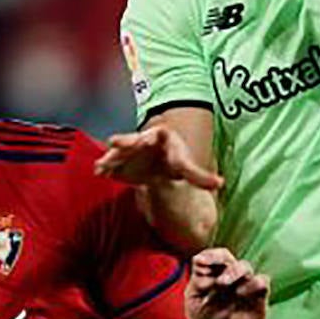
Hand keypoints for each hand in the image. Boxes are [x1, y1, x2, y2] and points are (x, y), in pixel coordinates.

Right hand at [94, 127, 223, 190]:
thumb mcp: (187, 168)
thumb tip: (220, 183)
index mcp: (159, 136)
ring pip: (117, 152)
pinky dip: (105, 169)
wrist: (158, 165)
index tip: (144, 139)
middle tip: (115, 142)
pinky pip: (110, 164)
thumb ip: (201, 177)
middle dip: (124, 142)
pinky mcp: (118, 162)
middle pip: (131, 139)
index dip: (148, 136)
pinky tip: (99, 174)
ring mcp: (127, 150)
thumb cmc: (174, 161)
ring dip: (110, 158)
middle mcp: (140, 139)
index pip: (153, 134)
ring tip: (101, 166)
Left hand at [185, 248, 269, 318]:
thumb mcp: (194, 306)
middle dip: (219, 262)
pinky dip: (252, 285)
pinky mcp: (259, 295)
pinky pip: (261, 281)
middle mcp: (227, 274)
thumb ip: (197, 286)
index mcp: (210, 273)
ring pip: (244, 266)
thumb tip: (202, 271)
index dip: (207, 256)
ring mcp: (244, 283)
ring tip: (222, 284)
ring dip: (233, 272)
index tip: (200, 263)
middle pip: (226, 257)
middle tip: (215, 279)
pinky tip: (241, 294)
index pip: (210, 256)